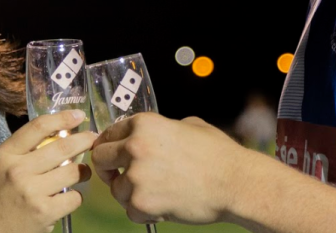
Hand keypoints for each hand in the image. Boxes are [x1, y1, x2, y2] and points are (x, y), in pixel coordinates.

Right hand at [0, 110, 96, 232]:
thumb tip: (61, 131)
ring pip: (73, 172)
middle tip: (93, 138)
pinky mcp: (45, 212)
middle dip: (84, 140)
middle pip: (63, 147)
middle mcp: (18, 170)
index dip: (63, 118)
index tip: (78, 115)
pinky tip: (71, 196)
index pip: (38, 126)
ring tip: (84, 171)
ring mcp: (32, 191)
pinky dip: (77, 196)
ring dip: (84, 170)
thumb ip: (24, 147)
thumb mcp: (2, 163)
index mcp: (6, 153)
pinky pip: (74, 197)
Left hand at [90, 112, 249, 224]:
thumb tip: (145, 136)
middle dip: (109, 168)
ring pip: (115, 188)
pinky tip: (162, 204)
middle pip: (100, 158)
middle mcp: (135, 146)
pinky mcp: (143, 203)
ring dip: (130, 192)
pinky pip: (130, 210)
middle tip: (121, 175)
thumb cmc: (216, 153)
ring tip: (154, 191)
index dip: (109, 145)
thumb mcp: (187, 125)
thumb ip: (160, 129)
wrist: (235, 182)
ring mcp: (137, 176)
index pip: (108, 133)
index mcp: (144, 124)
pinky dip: (144, 211)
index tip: (111, 155)